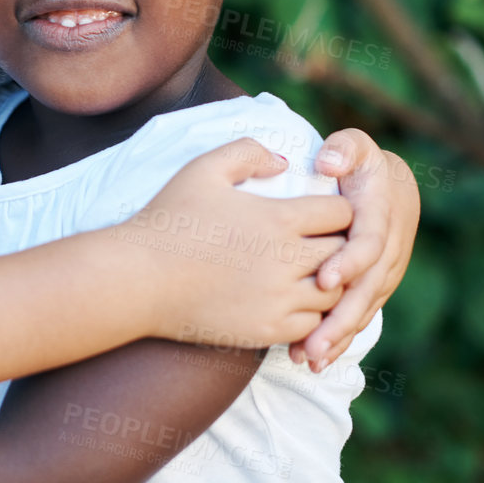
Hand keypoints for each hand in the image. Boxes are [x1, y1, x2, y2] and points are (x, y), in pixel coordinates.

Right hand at [130, 137, 349, 347]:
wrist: (138, 278)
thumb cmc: (168, 219)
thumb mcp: (202, 169)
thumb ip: (247, 153)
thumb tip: (284, 162)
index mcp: (278, 218)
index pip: (342, 213)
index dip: (337, 209)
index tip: (321, 212)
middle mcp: (286, 260)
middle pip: (345, 253)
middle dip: (339, 245)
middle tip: (322, 242)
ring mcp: (279, 299)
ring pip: (336, 293)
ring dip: (330, 282)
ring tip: (313, 273)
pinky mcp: (267, 330)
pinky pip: (313, 325)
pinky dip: (311, 314)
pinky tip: (294, 301)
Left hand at [290, 127, 419, 371]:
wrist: (388, 184)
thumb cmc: (359, 162)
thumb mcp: (355, 145)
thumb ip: (344, 148)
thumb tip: (328, 162)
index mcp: (382, 214)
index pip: (370, 242)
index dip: (350, 261)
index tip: (324, 279)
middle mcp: (389, 249)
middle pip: (368, 288)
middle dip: (341, 317)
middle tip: (312, 342)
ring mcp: (384, 272)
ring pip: (364, 308)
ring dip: (338, 336)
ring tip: (309, 357)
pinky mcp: (374, 287)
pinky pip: (359, 315)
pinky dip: (340, 338)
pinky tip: (314, 359)